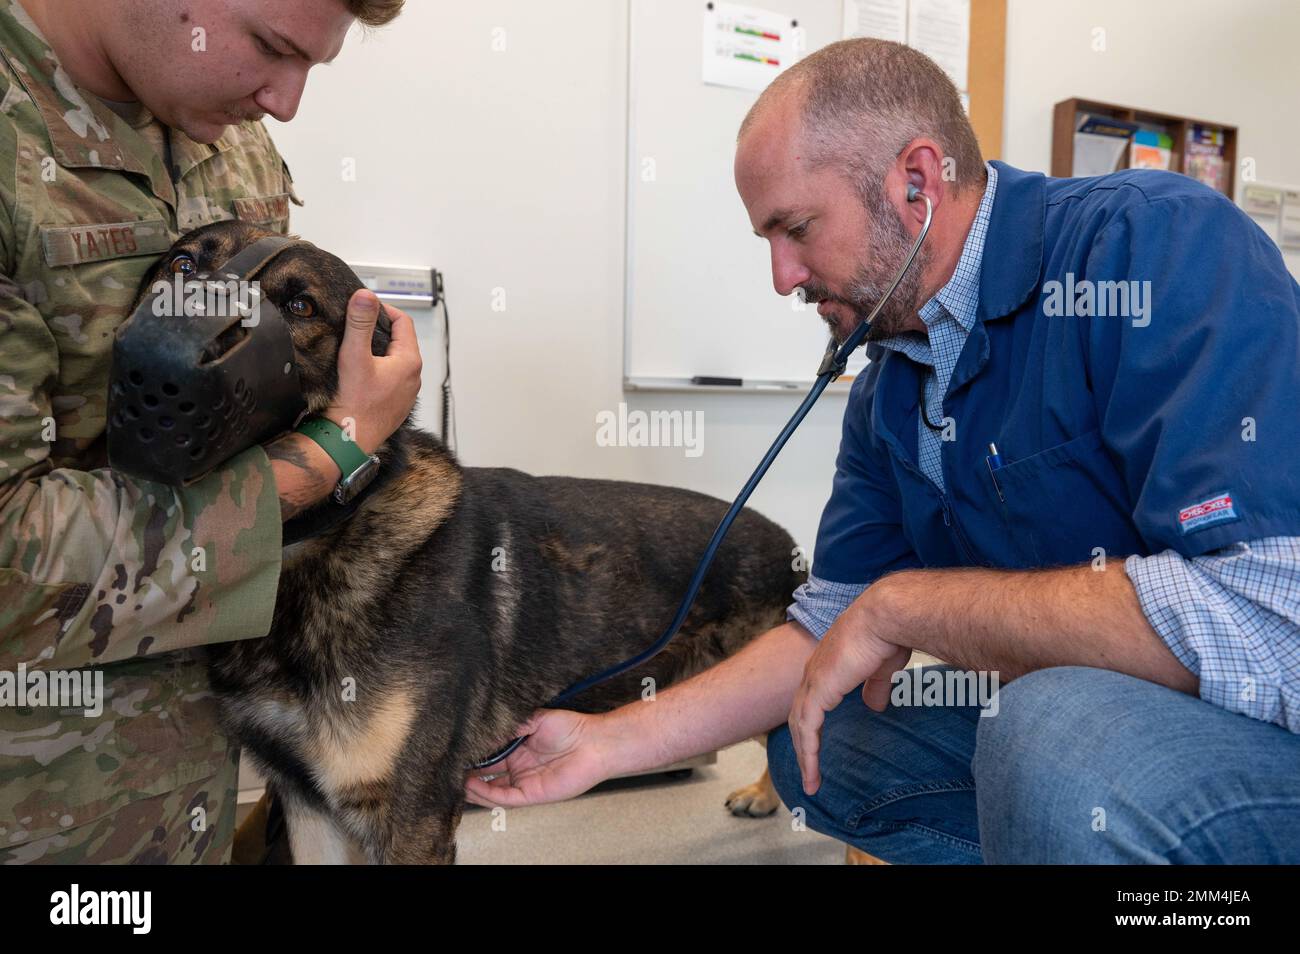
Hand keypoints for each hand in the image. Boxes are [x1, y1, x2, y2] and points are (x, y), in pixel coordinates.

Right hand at [324, 289, 421, 454]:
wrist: (348, 440)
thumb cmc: (354, 403)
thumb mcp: (355, 356)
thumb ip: (360, 323)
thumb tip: (366, 296)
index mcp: (409, 362)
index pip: (403, 322)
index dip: (384, 310)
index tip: (365, 307)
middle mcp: (414, 377)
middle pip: (401, 341)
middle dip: (381, 330)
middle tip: (358, 324)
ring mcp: (407, 393)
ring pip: (396, 361)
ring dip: (380, 351)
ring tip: (357, 347)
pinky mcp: (397, 404)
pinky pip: (391, 379)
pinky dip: (379, 369)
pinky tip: (361, 372)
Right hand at [464, 709, 611, 807]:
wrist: (595, 742)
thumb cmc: (571, 727)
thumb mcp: (535, 718)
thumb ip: (511, 724)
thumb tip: (485, 727)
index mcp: (517, 749)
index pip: (488, 755)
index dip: (472, 755)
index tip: (454, 750)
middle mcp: (518, 767)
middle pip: (485, 774)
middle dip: (466, 772)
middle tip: (446, 767)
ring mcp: (523, 781)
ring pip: (490, 790)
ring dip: (471, 786)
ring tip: (453, 779)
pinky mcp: (531, 794)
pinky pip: (504, 798)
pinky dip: (487, 793)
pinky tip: (471, 785)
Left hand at [788, 588, 910, 796]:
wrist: (887, 616)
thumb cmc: (890, 633)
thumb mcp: (883, 667)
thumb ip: (875, 686)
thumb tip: (876, 705)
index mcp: (828, 665)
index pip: (813, 701)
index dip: (814, 725)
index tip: (819, 747)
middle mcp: (815, 672)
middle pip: (800, 716)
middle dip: (804, 746)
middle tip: (810, 774)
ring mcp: (814, 680)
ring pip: (800, 726)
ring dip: (805, 756)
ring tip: (812, 783)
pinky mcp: (819, 689)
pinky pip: (808, 728)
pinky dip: (809, 752)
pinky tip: (813, 770)